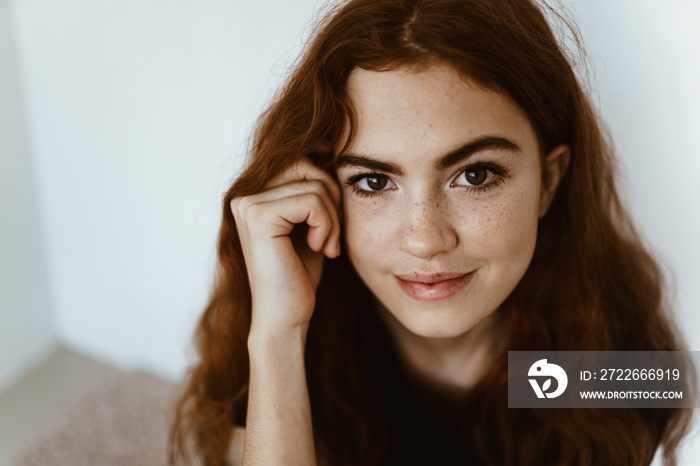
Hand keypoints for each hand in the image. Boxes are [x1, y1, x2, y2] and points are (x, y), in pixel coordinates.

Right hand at [230, 156, 341, 337]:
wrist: (286, 317)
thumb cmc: (299, 274)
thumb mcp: (309, 223)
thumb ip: (312, 190)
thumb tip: (329, 149)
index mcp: (253, 193)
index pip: (301, 160)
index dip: (327, 181)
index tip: (335, 213)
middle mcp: (244, 194)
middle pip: (307, 166)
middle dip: (332, 198)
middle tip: (333, 236)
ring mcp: (247, 204)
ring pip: (314, 184)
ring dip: (332, 217)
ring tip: (328, 246)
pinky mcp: (258, 217)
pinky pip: (312, 201)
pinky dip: (326, 225)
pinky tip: (320, 249)